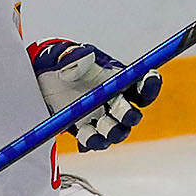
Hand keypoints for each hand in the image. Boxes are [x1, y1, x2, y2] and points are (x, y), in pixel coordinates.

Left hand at [31, 40, 159, 151]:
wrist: (45, 79)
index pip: (143, 84)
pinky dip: (89, 142)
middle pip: (132, 115)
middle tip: (124, 114)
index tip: (150, 77)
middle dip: (129, 115)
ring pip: (116, 132)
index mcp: (120, 81)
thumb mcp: (66, 54)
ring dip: (110, 133)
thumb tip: (81, 55)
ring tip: (96, 130)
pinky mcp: (86, 132)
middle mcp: (116, 103)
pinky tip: (81, 140)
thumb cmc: (64, 62)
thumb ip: (74, 55)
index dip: (151, 83)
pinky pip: (93, 142)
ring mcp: (103, 119)